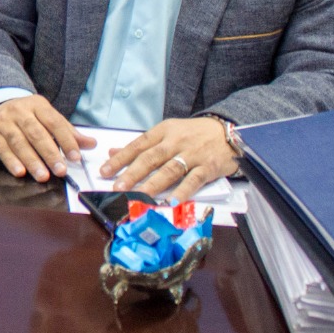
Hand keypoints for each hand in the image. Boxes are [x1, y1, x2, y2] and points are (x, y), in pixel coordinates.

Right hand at [0, 95, 93, 182]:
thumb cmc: (27, 115)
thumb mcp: (47, 117)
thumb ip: (67, 131)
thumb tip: (91, 144)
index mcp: (38, 106)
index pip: (54, 122)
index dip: (66, 140)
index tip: (76, 157)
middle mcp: (20, 112)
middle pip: (36, 133)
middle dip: (49, 153)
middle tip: (61, 171)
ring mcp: (4, 123)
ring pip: (19, 142)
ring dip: (31, 161)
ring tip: (43, 176)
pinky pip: (2, 149)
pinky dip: (11, 161)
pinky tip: (20, 172)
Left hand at [102, 117, 236, 202]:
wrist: (229, 131)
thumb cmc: (194, 134)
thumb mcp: (168, 132)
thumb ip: (142, 145)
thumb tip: (112, 152)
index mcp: (164, 131)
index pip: (138, 145)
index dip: (120, 158)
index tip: (104, 171)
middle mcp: (177, 141)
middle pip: (151, 158)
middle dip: (132, 173)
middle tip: (117, 186)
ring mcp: (193, 154)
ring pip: (170, 169)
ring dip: (153, 184)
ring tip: (138, 196)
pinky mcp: (209, 166)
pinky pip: (194, 180)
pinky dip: (182, 191)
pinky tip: (170, 202)